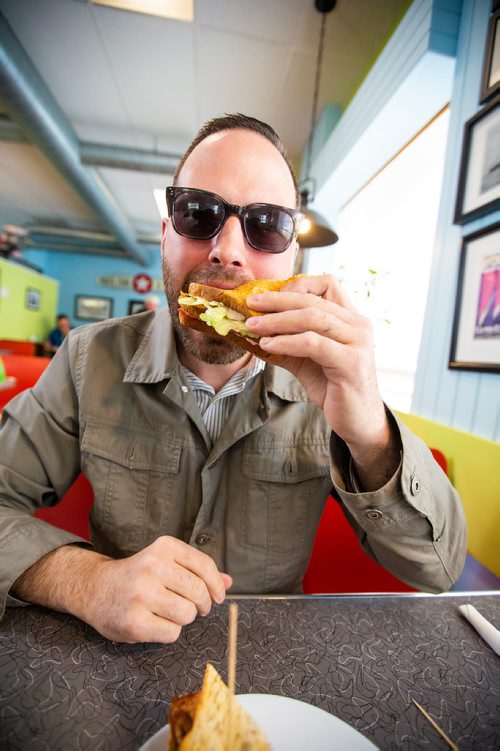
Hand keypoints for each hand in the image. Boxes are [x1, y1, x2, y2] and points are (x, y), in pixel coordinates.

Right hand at [13, 538, 231, 643]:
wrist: (95, 589)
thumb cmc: (137, 576)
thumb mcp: (165, 562)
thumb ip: (197, 570)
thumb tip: (228, 582)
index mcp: (163, 547)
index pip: (204, 566)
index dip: (216, 585)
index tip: (218, 596)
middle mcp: (152, 567)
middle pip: (199, 592)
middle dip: (202, 604)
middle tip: (195, 608)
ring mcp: (142, 595)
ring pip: (187, 614)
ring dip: (184, 618)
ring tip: (169, 612)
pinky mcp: (134, 622)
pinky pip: (172, 633)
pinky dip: (169, 632)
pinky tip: (156, 623)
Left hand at [245, 275, 399, 487]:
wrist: (357, 421)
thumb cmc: (333, 388)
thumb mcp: (306, 359)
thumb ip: (287, 340)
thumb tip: (251, 328)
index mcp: (351, 318)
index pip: (327, 284)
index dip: (297, 284)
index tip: (268, 295)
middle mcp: (358, 325)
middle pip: (312, 300)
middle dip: (277, 300)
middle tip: (250, 304)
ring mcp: (358, 342)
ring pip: (312, 318)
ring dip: (277, 320)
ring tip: (253, 326)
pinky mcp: (351, 362)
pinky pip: (313, 343)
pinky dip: (286, 342)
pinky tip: (267, 346)